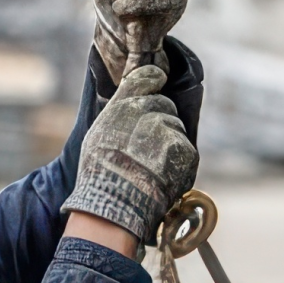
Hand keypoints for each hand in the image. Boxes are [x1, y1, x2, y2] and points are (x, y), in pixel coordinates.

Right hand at [63, 64, 199, 241]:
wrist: (115, 205)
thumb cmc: (99, 174)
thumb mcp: (98, 134)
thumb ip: (119, 111)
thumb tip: (137, 96)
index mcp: (123, 105)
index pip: (147, 77)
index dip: (152, 81)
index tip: (156, 84)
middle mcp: (148, 112)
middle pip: (164, 105)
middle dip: (158, 119)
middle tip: (144, 144)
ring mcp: (169, 131)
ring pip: (175, 127)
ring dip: (168, 141)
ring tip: (150, 165)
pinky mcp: (186, 152)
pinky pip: (185, 148)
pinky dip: (177, 160)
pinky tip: (161, 174)